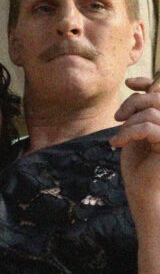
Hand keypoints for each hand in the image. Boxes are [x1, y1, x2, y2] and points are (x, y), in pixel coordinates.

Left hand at [112, 76, 159, 228]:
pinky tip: (116, 143)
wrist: (141, 192)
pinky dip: (128, 133)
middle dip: (133, 102)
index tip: (130, 83)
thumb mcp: (137, 129)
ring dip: (129, 123)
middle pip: (158, 98)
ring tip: (119, 137)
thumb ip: (141, 108)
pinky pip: (149, 128)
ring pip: (152, 112)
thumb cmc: (138, 163)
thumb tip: (134, 82)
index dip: (149, 81)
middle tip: (117, 118)